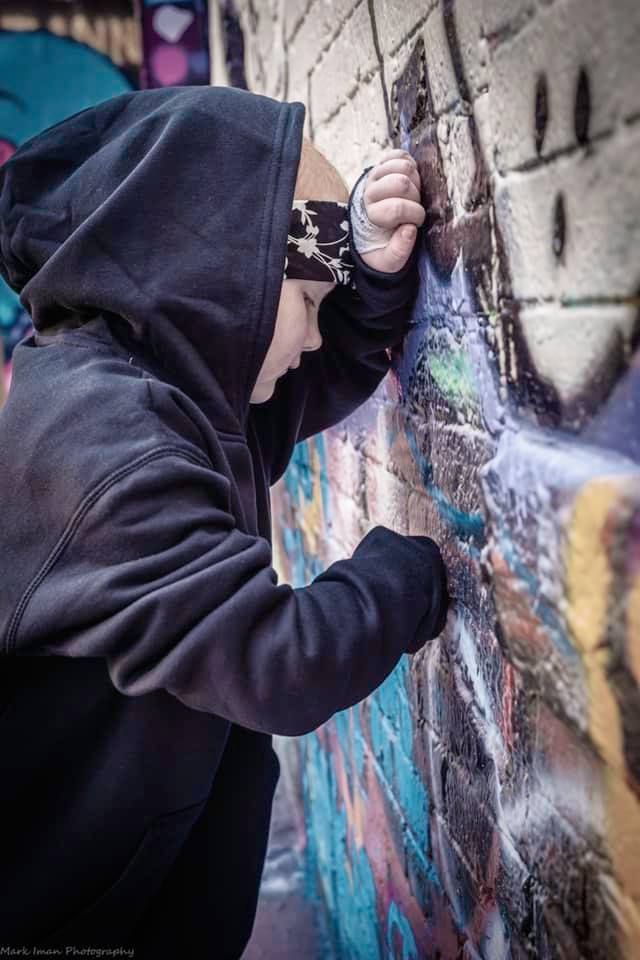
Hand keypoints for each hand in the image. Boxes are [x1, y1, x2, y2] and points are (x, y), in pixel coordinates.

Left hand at [359, 149, 424, 272]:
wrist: (373, 230)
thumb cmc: (383, 246)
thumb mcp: (389, 260)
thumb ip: (399, 251)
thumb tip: (410, 229)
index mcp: (370, 215)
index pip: (397, 208)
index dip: (414, 215)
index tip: (415, 224)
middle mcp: (369, 192)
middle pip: (402, 183)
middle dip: (416, 197)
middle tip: (415, 208)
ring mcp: (375, 175)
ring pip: (403, 165)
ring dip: (416, 180)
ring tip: (414, 194)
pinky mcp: (382, 165)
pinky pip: (400, 154)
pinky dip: (411, 164)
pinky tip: (412, 180)